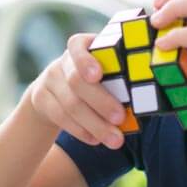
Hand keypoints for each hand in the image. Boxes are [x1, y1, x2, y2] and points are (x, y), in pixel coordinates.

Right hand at [26, 33, 126, 148]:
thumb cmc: (93, 81)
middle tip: (120, 118)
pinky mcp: (40, 98)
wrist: (52, 92)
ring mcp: (49, 79)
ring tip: (115, 140)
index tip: (97, 75)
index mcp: (82, 47)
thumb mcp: (103, 70)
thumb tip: (145, 97)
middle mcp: (63, 61)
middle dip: (100, 101)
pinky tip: (96, 140)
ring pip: (70, 104)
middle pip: (76, 80)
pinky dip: (80, 131)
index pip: (77, 45)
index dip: (86, 60)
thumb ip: (119, 76)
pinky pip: (60, 117)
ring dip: (95, 124)